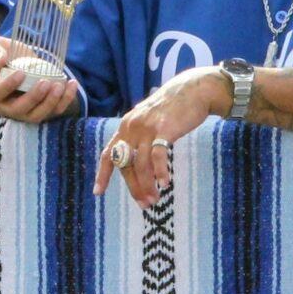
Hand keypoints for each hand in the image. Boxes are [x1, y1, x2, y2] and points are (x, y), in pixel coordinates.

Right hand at [0, 36, 80, 124]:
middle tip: (46, 82)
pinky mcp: (40, 111)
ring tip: (60, 85)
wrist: (19, 62)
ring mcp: (23, 112)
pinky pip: (53, 112)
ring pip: (36, 116)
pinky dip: (65, 100)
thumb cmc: (4, 53)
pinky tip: (72, 84)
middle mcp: (5, 106)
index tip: (21, 73)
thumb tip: (1, 59)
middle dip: (34, 98)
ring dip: (50, 103)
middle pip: (18, 110)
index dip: (7, 86)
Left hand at [95, 69, 224, 207]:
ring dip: (146, 185)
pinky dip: (160, 172)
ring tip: (154, 200)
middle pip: (125, 164)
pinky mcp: (164, 130)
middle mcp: (132, 127)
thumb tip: (137, 161)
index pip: (109, 153)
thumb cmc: (173, 107)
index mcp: (126, 126)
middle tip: (143, 204)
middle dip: (133, 187)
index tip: (98, 192)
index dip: (103, 174)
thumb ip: (140, 136)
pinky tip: (165, 184)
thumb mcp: (149, 119)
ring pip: (140, 165)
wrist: (193, 89)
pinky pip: (158, 156)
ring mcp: (147, 128)